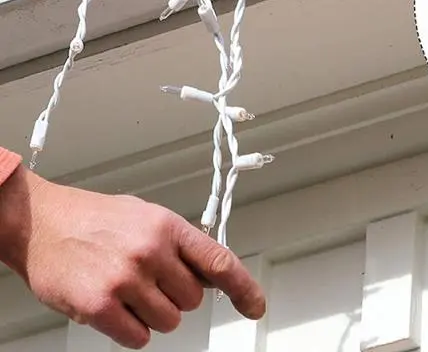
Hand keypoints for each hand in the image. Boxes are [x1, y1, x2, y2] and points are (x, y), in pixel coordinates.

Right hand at [0, 166, 264, 348]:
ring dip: (154, 313)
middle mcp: (152, 251)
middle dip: (177, 295)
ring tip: (130, 290)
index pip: (218, 261)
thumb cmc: (97, 218)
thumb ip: (181, 243)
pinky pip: (138, 337)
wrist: (45, 223)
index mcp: (168, 226)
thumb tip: (211, 272)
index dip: (243, 287)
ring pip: (169, 321)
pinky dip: (132, 329)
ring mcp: (127, 279)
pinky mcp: (100, 306)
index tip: (255, 305)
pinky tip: (116, 306)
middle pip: (193, 299)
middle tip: (151, 280)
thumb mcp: (148, 217)